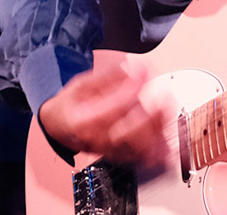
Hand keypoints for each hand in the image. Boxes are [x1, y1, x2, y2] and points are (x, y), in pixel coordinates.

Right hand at [37, 57, 170, 168]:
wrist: (59, 125)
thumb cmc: (71, 104)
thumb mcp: (82, 83)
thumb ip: (108, 77)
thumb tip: (132, 68)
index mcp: (81, 121)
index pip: (110, 108)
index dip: (130, 90)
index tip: (144, 74)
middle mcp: (93, 140)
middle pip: (123, 134)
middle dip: (147, 117)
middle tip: (162, 97)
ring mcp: (106, 150)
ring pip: (133, 149)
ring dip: (154, 132)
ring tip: (166, 112)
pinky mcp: (117, 156)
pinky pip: (137, 159)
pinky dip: (155, 152)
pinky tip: (166, 138)